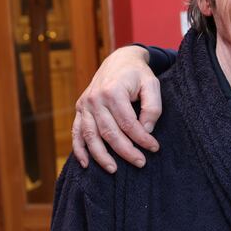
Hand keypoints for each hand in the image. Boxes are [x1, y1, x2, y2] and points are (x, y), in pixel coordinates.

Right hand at [72, 46, 161, 171]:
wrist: (119, 61)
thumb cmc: (138, 74)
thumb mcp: (152, 84)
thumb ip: (152, 107)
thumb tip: (146, 130)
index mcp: (113, 91)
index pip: (128, 123)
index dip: (142, 138)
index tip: (154, 148)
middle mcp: (95, 99)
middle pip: (109, 132)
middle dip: (125, 151)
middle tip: (141, 163)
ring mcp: (85, 105)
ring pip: (91, 136)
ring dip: (101, 156)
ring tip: (114, 170)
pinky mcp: (80, 109)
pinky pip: (77, 132)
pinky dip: (79, 149)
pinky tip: (86, 164)